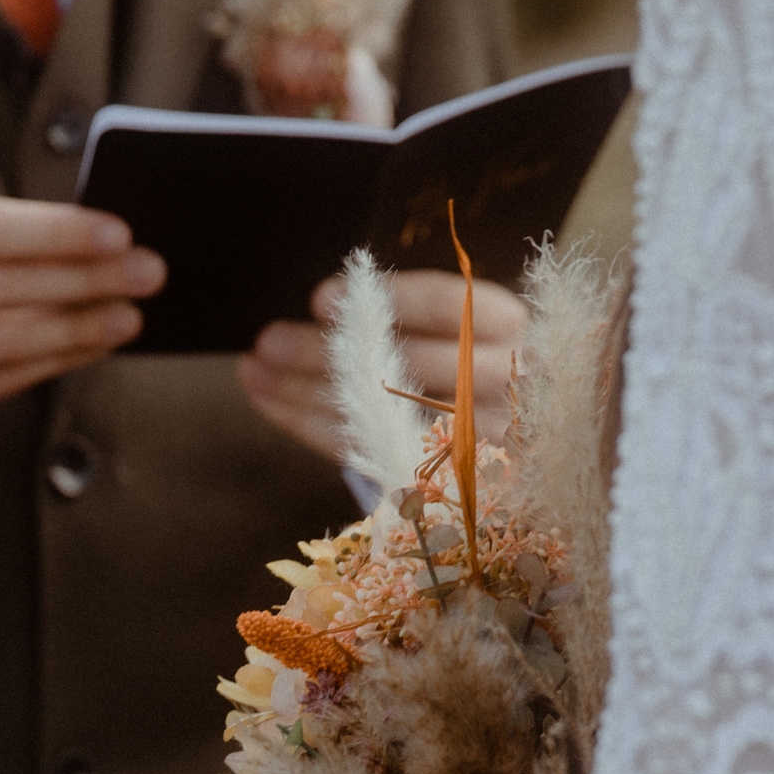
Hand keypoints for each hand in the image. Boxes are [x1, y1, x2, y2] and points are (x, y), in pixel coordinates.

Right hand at [0, 190, 165, 438]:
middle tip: (147, 272)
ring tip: (129, 314)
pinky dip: (54, 363)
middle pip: (4, 290)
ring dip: (81, 329)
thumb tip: (83, 235)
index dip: (57, 234)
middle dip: (88, 280)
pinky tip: (90, 345)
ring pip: (8, 344)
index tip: (117, 232)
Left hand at [239, 269, 524, 462]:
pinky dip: (314, 427)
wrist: (518, 426)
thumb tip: (325, 307)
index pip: (447, 305)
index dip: (384, 299)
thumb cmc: (469, 354)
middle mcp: (506, 381)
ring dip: (307, 393)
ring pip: (384, 414)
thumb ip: (405, 313)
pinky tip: (270, 402)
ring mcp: (482, 434)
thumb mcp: (456, 321)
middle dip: (330, 353)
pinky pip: (370, 452)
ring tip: (254, 371)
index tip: (320, 299)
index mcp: (508, 326)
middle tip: (270, 340)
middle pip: (410, 364)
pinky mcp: (448, 474)